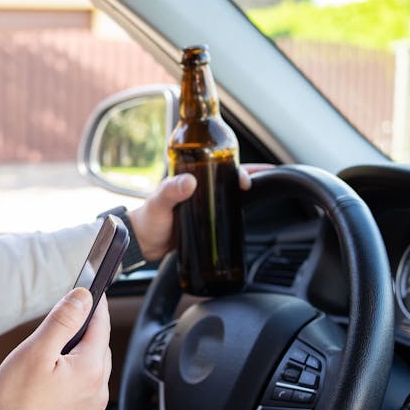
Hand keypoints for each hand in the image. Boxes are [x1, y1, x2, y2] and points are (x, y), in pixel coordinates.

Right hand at [0, 287, 110, 409]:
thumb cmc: (15, 403)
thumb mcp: (36, 351)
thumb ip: (63, 321)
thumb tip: (82, 298)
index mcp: (91, 370)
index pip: (101, 326)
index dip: (96, 305)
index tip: (94, 291)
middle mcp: (98, 393)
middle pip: (98, 350)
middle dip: (84, 335)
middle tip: (62, 327)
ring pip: (91, 376)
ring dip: (78, 362)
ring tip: (50, 362)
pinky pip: (84, 398)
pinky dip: (73, 387)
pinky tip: (50, 389)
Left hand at [125, 162, 274, 261]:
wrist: (141, 244)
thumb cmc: (146, 220)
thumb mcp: (158, 203)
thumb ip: (170, 191)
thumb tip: (189, 182)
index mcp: (189, 176)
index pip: (219, 165)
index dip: (238, 168)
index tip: (249, 178)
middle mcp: (199, 188)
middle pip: (229, 178)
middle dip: (250, 177)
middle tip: (268, 182)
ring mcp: (202, 205)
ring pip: (229, 194)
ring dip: (247, 195)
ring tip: (266, 196)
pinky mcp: (204, 221)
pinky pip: (225, 213)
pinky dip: (238, 213)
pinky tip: (248, 217)